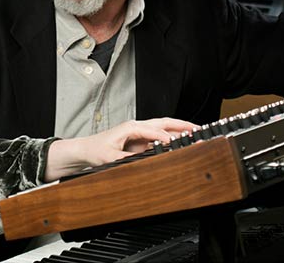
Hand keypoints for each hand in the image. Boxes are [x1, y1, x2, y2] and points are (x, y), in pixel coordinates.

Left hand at [43, 117, 196, 181]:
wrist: (85, 149)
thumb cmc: (96, 150)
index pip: (153, 131)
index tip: (176, 142)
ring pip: (163, 127)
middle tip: (197, 129)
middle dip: (181, 125)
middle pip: (163, 123)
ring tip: (195, 131)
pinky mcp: (140, 139)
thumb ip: (128, 159)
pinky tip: (181, 140)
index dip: (165, 137)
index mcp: (131, 127)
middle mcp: (137, 127)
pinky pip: (159, 135)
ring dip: (179, 128)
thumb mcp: (111, 158)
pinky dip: (172, 135)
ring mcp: (139, 132)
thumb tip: (144, 161)